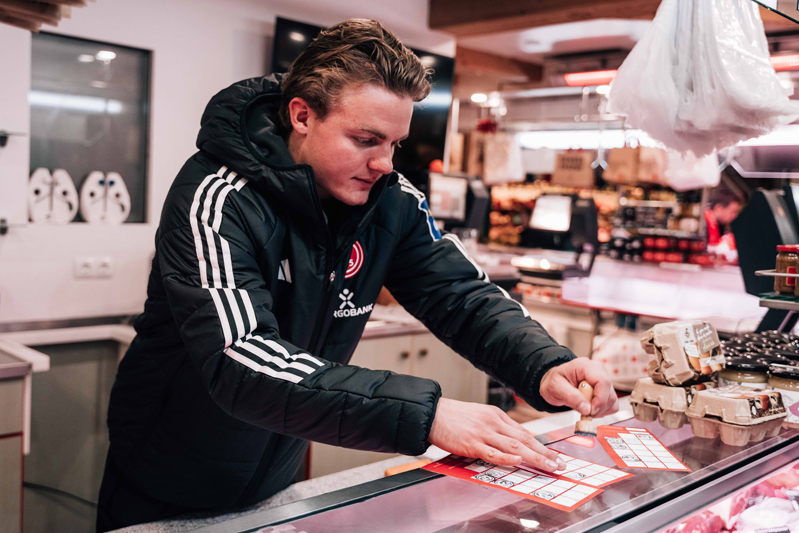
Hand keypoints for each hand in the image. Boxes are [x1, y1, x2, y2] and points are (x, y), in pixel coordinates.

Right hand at [428, 398, 565, 471]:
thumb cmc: (454, 417)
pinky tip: (518, 462)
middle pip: (525, 439)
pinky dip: (506, 458)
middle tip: (560, 464)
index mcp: (497, 416)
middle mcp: (494, 423)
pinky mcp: (471, 443)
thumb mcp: (480, 416)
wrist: (433, 413)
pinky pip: (492, 452)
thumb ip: (496, 428)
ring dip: (535, 457)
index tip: (554, 455)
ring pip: (514, 446)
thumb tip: (512, 443)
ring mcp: (483, 433)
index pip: (524, 432)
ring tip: (548, 466)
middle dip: (545, 453)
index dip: (541, 445)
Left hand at [540, 358, 617, 417]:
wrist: (554, 382)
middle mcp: (598, 370)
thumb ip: (571, 397)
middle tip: (584, 412)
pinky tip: (590, 408)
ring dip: (600, 410)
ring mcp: (603, 379)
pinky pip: (612, 404)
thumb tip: (587, 409)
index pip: (603, 382)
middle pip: (609, 393)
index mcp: (585, 366)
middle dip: (598, 407)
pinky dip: (602, 411)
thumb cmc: (554, 381)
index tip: (591, 411)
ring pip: (612, 400)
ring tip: (584, 408)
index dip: (600, 399)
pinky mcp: (605, 389)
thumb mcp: (555, 387)